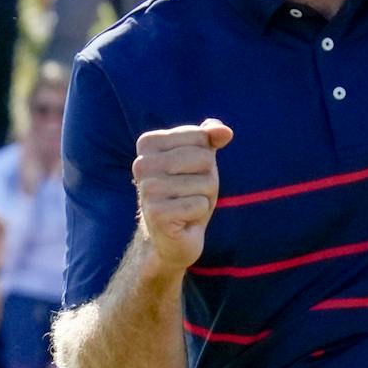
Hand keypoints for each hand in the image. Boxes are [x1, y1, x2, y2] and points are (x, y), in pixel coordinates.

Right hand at [132, 120, 232, 272]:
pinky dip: (200, 213)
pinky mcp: (156, 213)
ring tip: (187, 205)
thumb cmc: (187, 193)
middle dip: (208, 178)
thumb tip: (225, 131)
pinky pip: (200, 204)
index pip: (200, 136)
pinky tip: (184, 219)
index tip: (189, 172)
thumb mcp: (201, 161)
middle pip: (205, 158)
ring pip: (206, 182)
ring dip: (205, 197)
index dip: (206, 157)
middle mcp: (142, 163)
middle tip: (191, 192)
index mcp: (148, 143)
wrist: (172, 236)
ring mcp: (147, 189)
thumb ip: (210, 138)